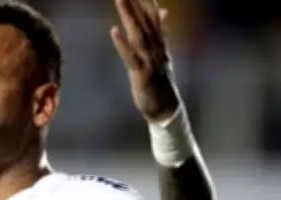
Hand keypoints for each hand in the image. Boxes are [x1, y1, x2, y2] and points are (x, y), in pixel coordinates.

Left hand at [110, 0, 179, 122]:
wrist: (167, 108)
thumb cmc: (161, 82)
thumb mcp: (162, 54)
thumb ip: (161, 32)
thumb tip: (164, 12)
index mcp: (159, 43)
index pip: (152, 17)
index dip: (145, 1)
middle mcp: (156, 49)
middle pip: (144, 21)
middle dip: (135, 3)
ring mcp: (150, 61)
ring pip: (138, 34)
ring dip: (129, 16)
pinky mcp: (142, 74)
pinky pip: (130, 57)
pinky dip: (122, 44)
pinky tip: (113, 31)